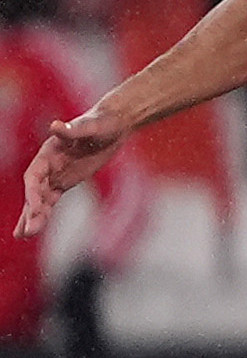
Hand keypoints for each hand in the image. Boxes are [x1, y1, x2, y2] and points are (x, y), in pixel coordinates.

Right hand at [18, 106, 129, 237]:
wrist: (113, 123)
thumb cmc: (102, 121)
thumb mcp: (91, 126)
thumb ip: (72, 129)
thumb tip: (55, 126)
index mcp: (49, 152)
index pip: (34, 176)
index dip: (33, 193)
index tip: (35, 208)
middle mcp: (48, 165)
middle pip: (34, 192)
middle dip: (30, 211)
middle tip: (26, 232)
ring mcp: (55, 174)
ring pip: (40, 199)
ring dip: (32, 217)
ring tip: (23, 236)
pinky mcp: (65, 181)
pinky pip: (50, 200)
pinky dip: (42, 213)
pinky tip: (34, 228)